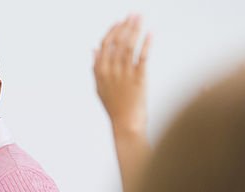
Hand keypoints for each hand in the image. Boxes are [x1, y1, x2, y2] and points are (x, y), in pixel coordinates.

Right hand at [94, 15, 150, 135]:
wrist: (126, 125)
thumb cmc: (115, 107)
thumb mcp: (100, 87)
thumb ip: (96, 67)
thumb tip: (93, 49)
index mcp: (100, 72)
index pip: (105, 45)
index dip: (113, 31)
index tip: (121, 21)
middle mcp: (110, 71)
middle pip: (117, 42)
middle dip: (125, 26)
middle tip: (134, 13)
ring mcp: (124, 75)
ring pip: (129, 46)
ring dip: (135, 29)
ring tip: (141, 18)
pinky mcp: (138, 79)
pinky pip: (142, 57)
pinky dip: (146, 44)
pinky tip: (150, 33)